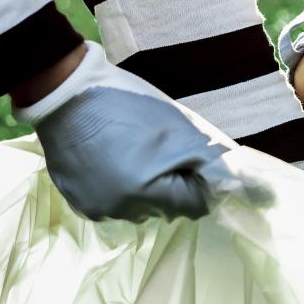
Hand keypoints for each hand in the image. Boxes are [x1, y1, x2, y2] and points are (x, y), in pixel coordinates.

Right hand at [13, 42, 233, 221]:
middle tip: (159, 148)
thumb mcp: (178, 128)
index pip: (195, 205)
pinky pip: (112, 203)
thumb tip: (237, 185)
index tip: (189, 157)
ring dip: (144, 186)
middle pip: (166, 208)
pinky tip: (112, 157)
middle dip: (171, 183)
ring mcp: (96, 209)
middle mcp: (119, 211)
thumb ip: (210, 161)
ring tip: (132, 150)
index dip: (197, 180)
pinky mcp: (77, 201)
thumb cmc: (128, 104)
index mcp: (146, 192)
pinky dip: (118, 185)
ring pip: (138, 207)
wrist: (66, 92)